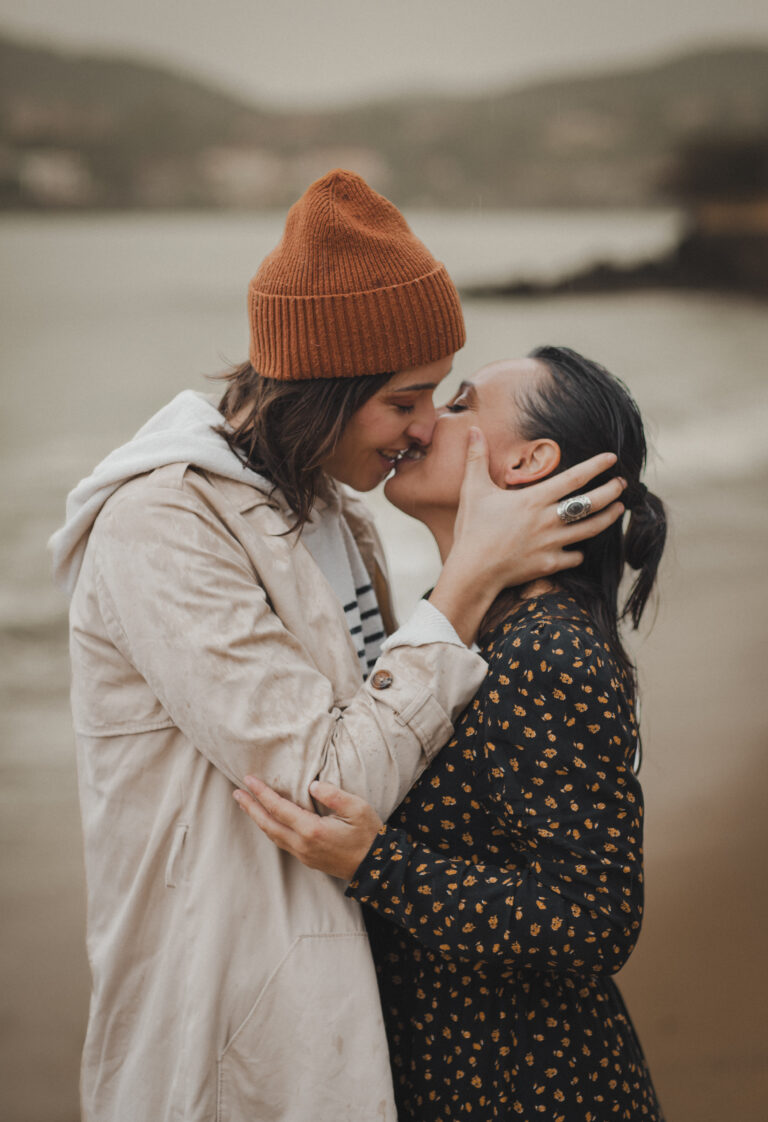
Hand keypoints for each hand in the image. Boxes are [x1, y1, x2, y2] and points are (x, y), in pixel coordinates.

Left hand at [233, 776, 383, 881]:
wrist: (376, 868)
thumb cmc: (369, 835)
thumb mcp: (358, 808)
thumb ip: (334, 795)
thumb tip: (312, 785)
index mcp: (312, 830)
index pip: (279, 808)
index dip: (262, 793)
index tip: (248, 780)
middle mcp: (302, 844)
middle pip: (268, 824)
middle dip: (251, 808)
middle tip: (237, 793)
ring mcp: (303, 854)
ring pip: (273, 836)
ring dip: (258, 819)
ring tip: (247, 805)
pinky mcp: (307, 859)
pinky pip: (282, 842)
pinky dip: (270, 829)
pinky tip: (268, 822)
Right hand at [430, 428, 624, 643]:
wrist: (473, 572)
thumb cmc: (472, 529)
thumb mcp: (473, 490)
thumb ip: (476, 458)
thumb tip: (473, 429)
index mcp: (534, 499)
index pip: (574, 478)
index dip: (596, 466)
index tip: (612, 458)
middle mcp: (549, 520)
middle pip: (591, 503)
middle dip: (611, 491)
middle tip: (623, 484)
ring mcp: (552, 543)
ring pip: (590, 529)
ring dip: (608, 518)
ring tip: (618, 509)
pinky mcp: (550, 564)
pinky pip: (575, 557)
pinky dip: (580, 552)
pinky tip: (581, 549)